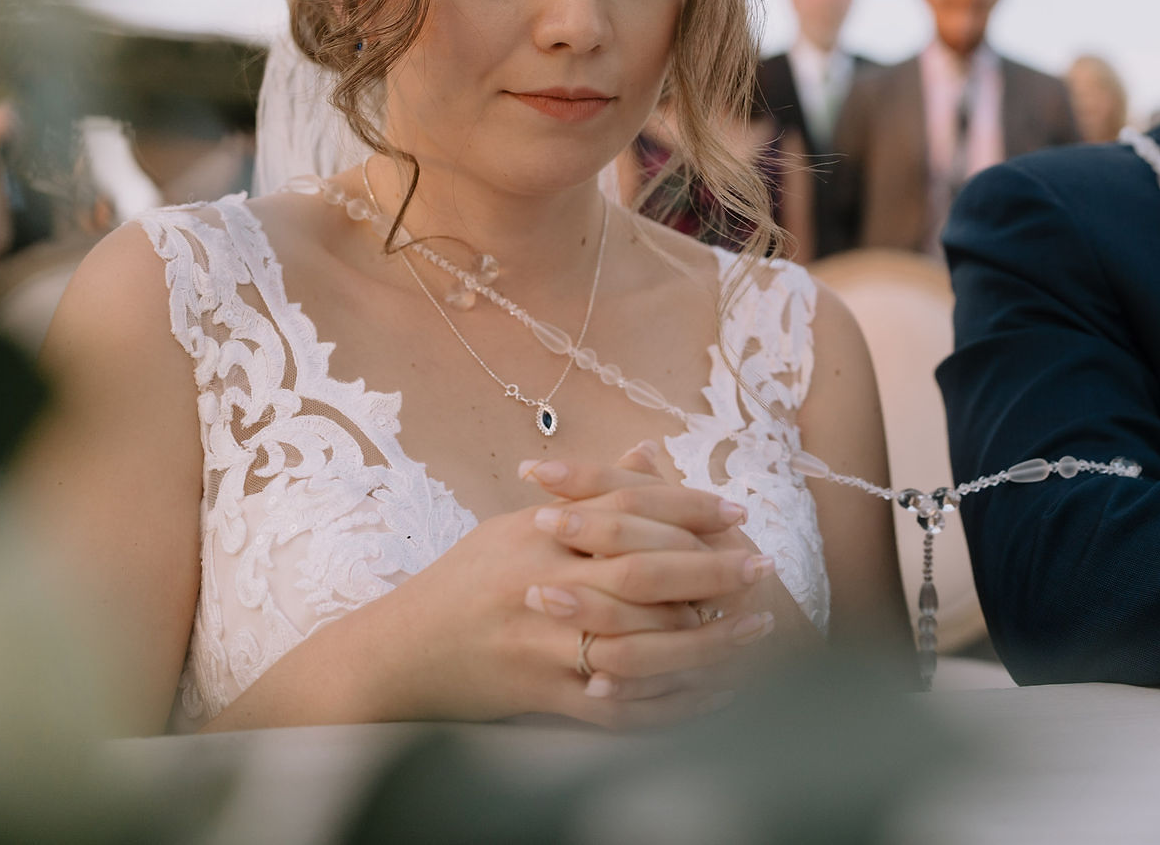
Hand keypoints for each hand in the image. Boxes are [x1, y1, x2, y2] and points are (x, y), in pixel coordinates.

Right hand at [355, 448, 774, 728]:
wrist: (398, 655)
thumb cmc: (462, 584)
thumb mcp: (514, 525)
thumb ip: (585, 495)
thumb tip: (646, 456)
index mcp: (540, 533)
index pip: (630, 508)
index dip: (689, 507)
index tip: (735, 512)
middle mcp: (544, 581)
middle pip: (646, 571)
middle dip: (713, 569)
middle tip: (761, 567)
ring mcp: (544, 642)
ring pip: (644, 641)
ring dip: (709, 639)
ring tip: (753, 631)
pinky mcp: (542, 695)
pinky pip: (621, 704)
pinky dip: (671, 701)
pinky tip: (712, 690)